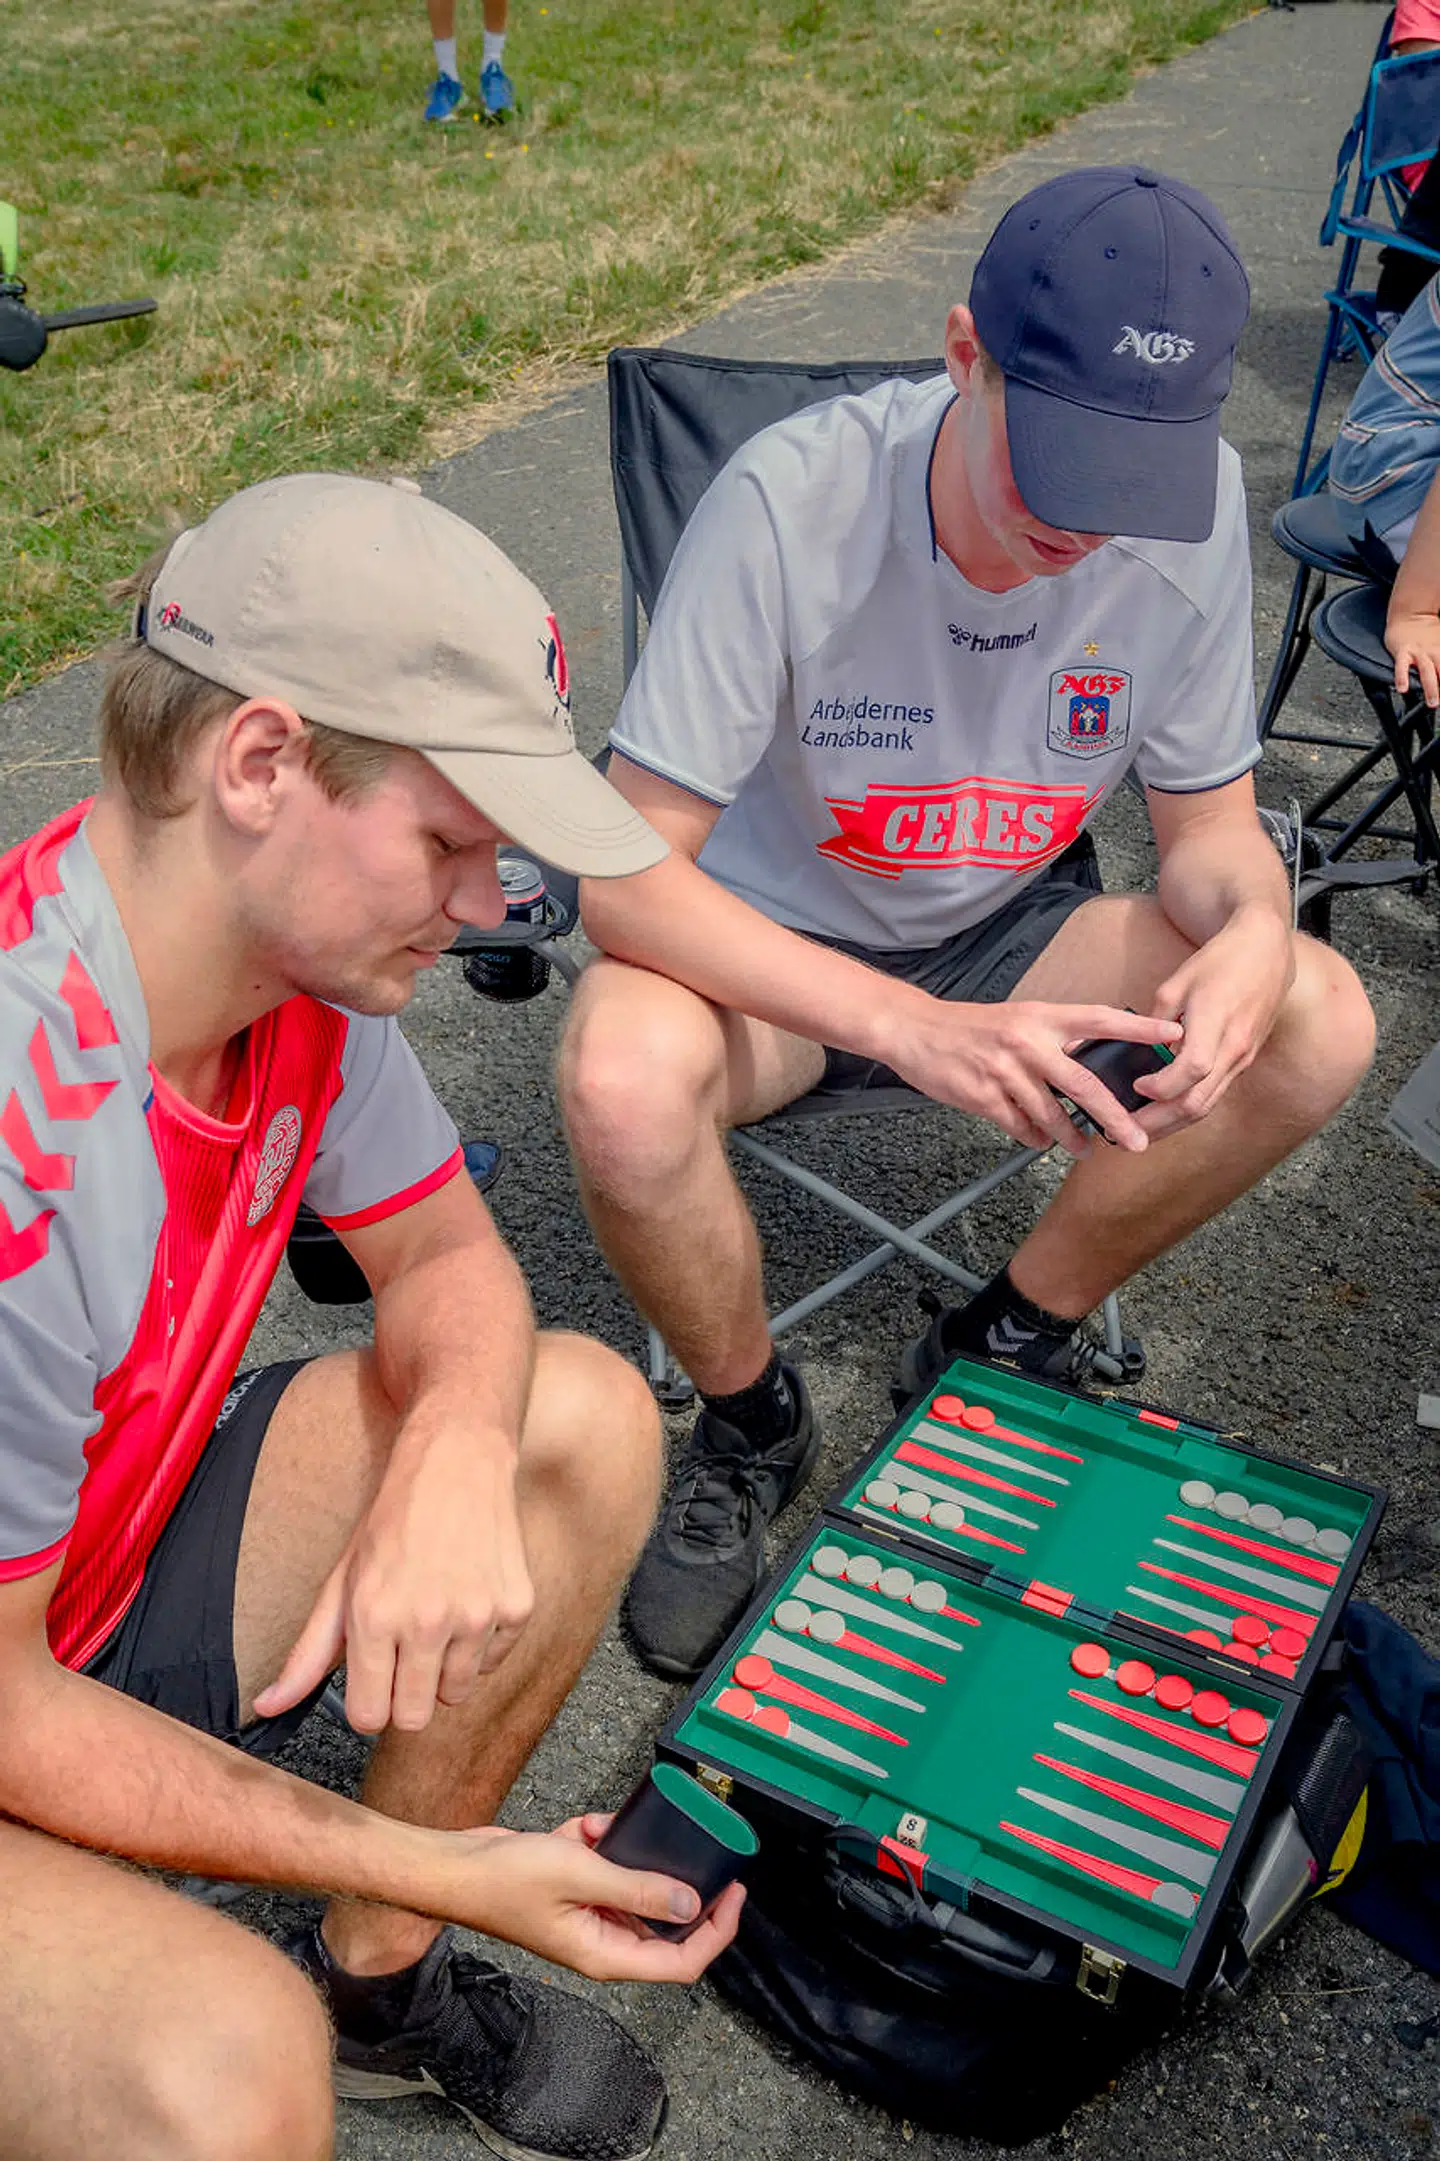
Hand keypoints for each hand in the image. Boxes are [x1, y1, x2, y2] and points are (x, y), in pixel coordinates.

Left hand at [253, 1422, 533, 1734]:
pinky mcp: (517, 1608)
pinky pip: (492, 1663)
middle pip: (415, 1717)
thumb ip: (309, 1651)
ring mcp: (477, 1616)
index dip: (369, 1702)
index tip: (374, 1676)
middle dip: (406, 1693)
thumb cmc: (394, 1521)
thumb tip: (267, 1707)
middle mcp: (428, 1621)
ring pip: (457, 1694)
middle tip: (405, 1650)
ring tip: (438, 1617)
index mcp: (376, 1617)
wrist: (457, 1463)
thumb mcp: (342, 1580)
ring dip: (444, 1668)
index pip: (371, 1716)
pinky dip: (480, 1644)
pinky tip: (468, 1599)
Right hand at [447, 1815, 745, 1982]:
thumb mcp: (581, 1875)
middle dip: (673, 1880)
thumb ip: (638, 1888)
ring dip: (627, 1853)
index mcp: (605, 1954)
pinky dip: (598, 1841)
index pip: (682, 1961)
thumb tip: (692, 1904)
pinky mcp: (573, 1891)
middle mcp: (600, 1941)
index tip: (735, 1892)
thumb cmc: (504, 1880)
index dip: (717, 1932)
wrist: (454, 1867)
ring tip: (601, 1831)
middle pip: (662, 1922)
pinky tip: (578, 1827)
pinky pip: (604, 1866)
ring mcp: (586, 1916)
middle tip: (695, 1845)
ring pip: (632, 1886)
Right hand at [886, 998, 1183, 1155]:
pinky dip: (1033, 1137)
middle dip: (1115, 1118)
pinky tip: (1037, 1139)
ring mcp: (1005, 1071)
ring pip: (1052, 1116)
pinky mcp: (984, 1096)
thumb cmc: (972, 1028)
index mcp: (1042, 1017)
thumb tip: (1093, 1059)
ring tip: (1084, 1149)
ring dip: (1071, 1138)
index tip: (1174, 1036)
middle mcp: (1028, 1042)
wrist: (916, 1031)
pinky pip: (1021, 1127)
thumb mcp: (1019, 1019)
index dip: (1138, 1027)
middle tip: (1138, 1140)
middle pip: (1084, 1085)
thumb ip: (1054, 1037)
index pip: (1100, 1019)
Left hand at [1126, 908, 1292, 1139]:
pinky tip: (1167, 1113)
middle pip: (1197, 1102)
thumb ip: (1155, 1020)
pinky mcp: (1245, 1060)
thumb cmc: (1220, 961)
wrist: (1267, 951)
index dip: (1160, 1086)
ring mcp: (1243, 1058)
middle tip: (1126, 1133)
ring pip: (1208, 1105)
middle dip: (1159, 1123)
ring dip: (1173, 1124)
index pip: (1190, 1071)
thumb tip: (1131, 1048)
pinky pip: (1216, 1093)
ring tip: (1141, 1132)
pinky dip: (1190, 1108)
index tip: (1135, 1086)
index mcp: (1215, 1023)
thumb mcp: (1177, 982)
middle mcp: (1234, 1048)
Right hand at [1386, 606, 1439, 706]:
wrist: (1409, 613)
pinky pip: (1401, 666)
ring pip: (1426, 672)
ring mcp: (1417, 652)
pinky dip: (1402, 677)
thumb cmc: (1426, 630)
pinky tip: (1402, 689)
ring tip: (1432, 703)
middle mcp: (1433, 652)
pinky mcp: (1402, 652)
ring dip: (1431, 688)